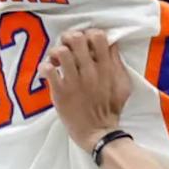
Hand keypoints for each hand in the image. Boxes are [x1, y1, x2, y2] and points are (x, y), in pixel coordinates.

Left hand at [39, 29, 130, 151]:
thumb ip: (118, 64)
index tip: (85, 44)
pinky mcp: (60, 93)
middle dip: (69, 39)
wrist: (98, 133)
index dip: (89, 34)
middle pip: (76, 38)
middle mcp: (90, 72)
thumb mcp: (123, 85)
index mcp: (107, 68)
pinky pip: (48, 70)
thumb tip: (111, 44)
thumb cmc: (110, 109)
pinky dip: (45, 68)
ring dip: (56, 53)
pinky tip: (48, 72)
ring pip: (61, 52)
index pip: (98, 36)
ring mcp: (74, 82)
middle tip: (67, 48)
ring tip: (57, 61)